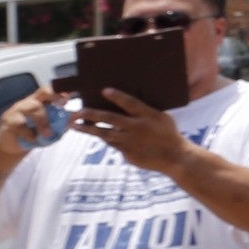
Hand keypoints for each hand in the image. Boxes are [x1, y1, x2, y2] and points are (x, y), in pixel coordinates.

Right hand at [0, 88, 67, 161]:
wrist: (13, 146)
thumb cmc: (34, 133)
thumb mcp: (50, 128)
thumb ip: (63, 122)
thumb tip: (78, 116)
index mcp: (40, 101)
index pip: (51, 89)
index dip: (60, 90)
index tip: (69, 96)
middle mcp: (29, 102)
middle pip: (42, 93)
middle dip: (54, 96)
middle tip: (63, 104)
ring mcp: (17, 110)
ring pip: (32, 108)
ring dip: (43, 121)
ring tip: (48, 134)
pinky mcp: (8, 122)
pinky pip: (20, 125)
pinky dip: (29, 134)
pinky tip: (33, 140)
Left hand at [74, 88, 195, 175]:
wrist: (174, 157)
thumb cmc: (169, 134)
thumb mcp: (163, 118)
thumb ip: (146, 112)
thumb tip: (128, 106)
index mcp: (148, 116)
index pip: (130, 103)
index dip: (117, 97)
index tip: (104, 90)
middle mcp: (137, 127)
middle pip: (110, 118)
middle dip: (91, 114)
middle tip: (76, 112)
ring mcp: (130, 142)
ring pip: (104, 133)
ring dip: (87, 129)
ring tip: (74, 125)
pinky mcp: (127, 153)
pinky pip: (112, 144)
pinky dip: (104, 138)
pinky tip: (94, 134)